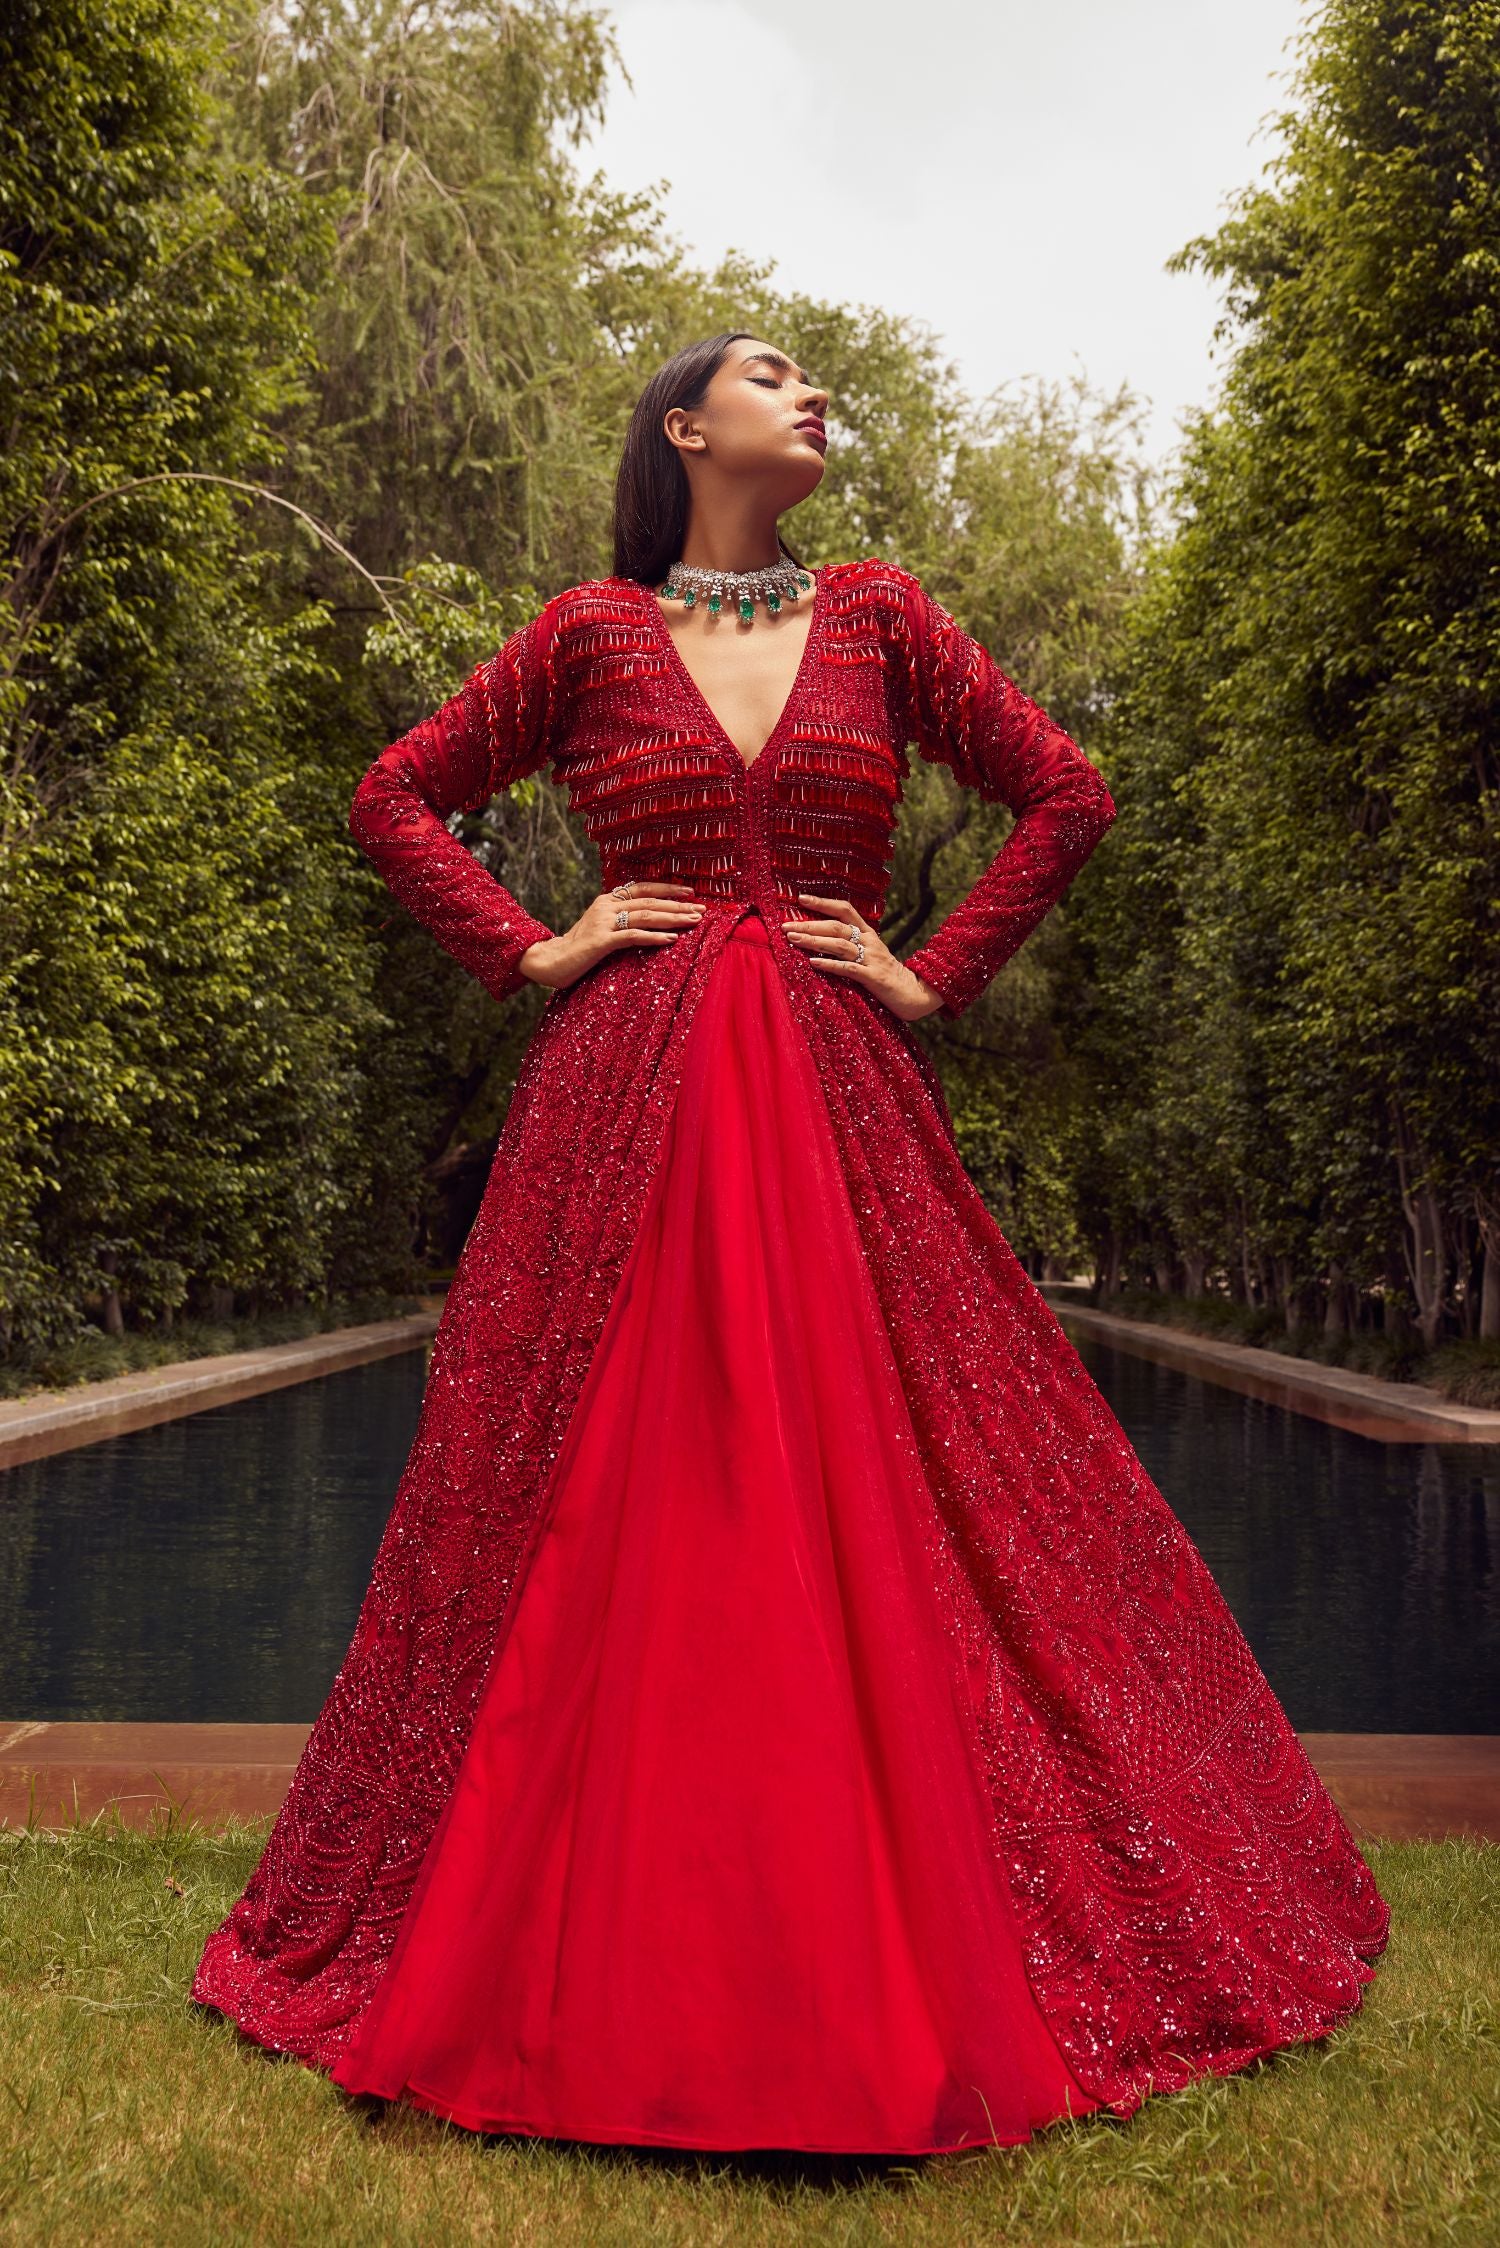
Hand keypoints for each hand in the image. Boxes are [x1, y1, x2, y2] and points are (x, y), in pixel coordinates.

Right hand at [519, 881, 703, 990]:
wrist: (550, 961)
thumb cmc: (578, 949)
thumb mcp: (600, 928)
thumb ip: (620, 921)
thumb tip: (647, 921)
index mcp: (607, 900)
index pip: (643, 888)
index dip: (667, 889)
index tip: (690, 892)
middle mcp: (605, 906)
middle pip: (649, 901)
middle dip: (677, 904)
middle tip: (701, 909)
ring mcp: (602, 922)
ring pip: (645, 915)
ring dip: (672, 918)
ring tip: (693, 921)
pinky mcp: (601, 941)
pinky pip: (633, 936)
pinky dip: (654, 936)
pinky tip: (671, 938)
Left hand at [779, 893, 945, 1021]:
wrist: (914, 993)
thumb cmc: (886, 974)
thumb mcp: (870, 954)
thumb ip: (850, 945)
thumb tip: (820, 939)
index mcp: (868, 933)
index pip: (844, 910)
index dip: (823, 902)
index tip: (800, 899)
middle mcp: (870, 941)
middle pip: (836, 926)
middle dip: (809, 925)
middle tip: (786, 927)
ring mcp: (872, 958)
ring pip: (839, 944)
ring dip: (814, 941)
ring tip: (794, 939)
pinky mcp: (873, 977)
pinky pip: (848, 968)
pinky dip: (829, 964)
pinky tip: (812, 963)